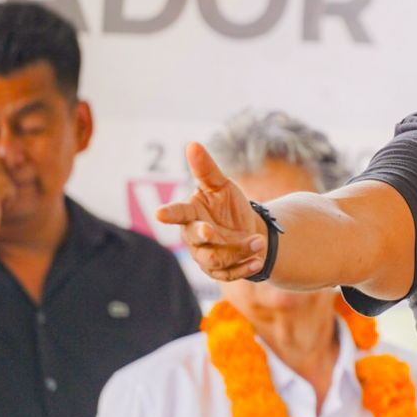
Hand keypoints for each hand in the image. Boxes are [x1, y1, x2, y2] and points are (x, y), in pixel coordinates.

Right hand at [155, 143, 267, 280]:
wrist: (248, 228)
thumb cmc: (228, 205)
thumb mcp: (222, 185)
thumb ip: (206, 169)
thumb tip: (193, 144)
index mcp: (191, 213)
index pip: (178, 212)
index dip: (169, 213)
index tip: (159, 213)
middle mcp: (193, 236)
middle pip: (194, 238)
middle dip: (203, 235)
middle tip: (211, 230)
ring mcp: (205, 255)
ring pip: (215, 258)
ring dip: (237, 250)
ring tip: (257, 241)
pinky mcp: (219, 271)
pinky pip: (229, 273)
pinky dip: (244, 268)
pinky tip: (258, 260)